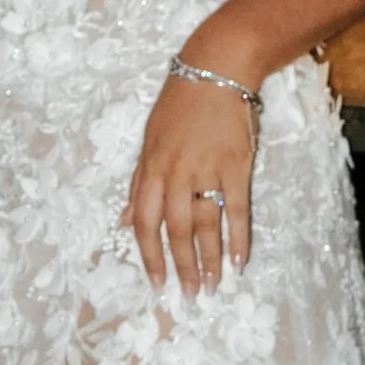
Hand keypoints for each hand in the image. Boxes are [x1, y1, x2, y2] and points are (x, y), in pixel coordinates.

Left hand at [122, 69, 255, 297]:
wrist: (216, 69)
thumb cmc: (179, 105)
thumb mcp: (149, 141)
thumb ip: (138, 184)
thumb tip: (125, 221)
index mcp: (150, 168)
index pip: (144, 223)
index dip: (148, 256)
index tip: (156, 283)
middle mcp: (176, 173)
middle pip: (175, 230)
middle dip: (182, 267)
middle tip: (189, 296)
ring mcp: (207, 169)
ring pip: (205, 224)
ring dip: (210, 260)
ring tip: (213, 286)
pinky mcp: (237, 164)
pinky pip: (237, 209)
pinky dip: (239, 237)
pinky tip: (240, 261)